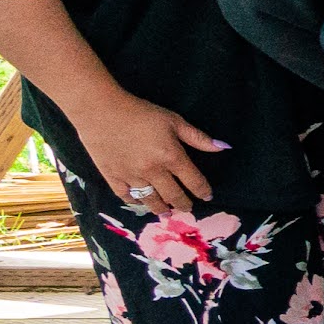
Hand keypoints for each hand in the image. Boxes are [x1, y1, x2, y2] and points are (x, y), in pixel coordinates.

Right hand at [69, 92, 227, 213]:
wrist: (101, 110)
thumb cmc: (140, 112)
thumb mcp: (173, 120)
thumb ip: (198, 137)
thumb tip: (223, 147)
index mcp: (171, 157)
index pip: (193, 181)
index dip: (203, 191)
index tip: (207, 196)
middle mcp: (153, 171)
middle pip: (174, 196)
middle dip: (183, 204)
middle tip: (188, 208)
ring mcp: (132, 177)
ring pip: (151, 201)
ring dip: (162, 209)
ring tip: (167, 212)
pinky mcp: (112, 177)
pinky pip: (127, 197)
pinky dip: (136, 202)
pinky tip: (141, 202)